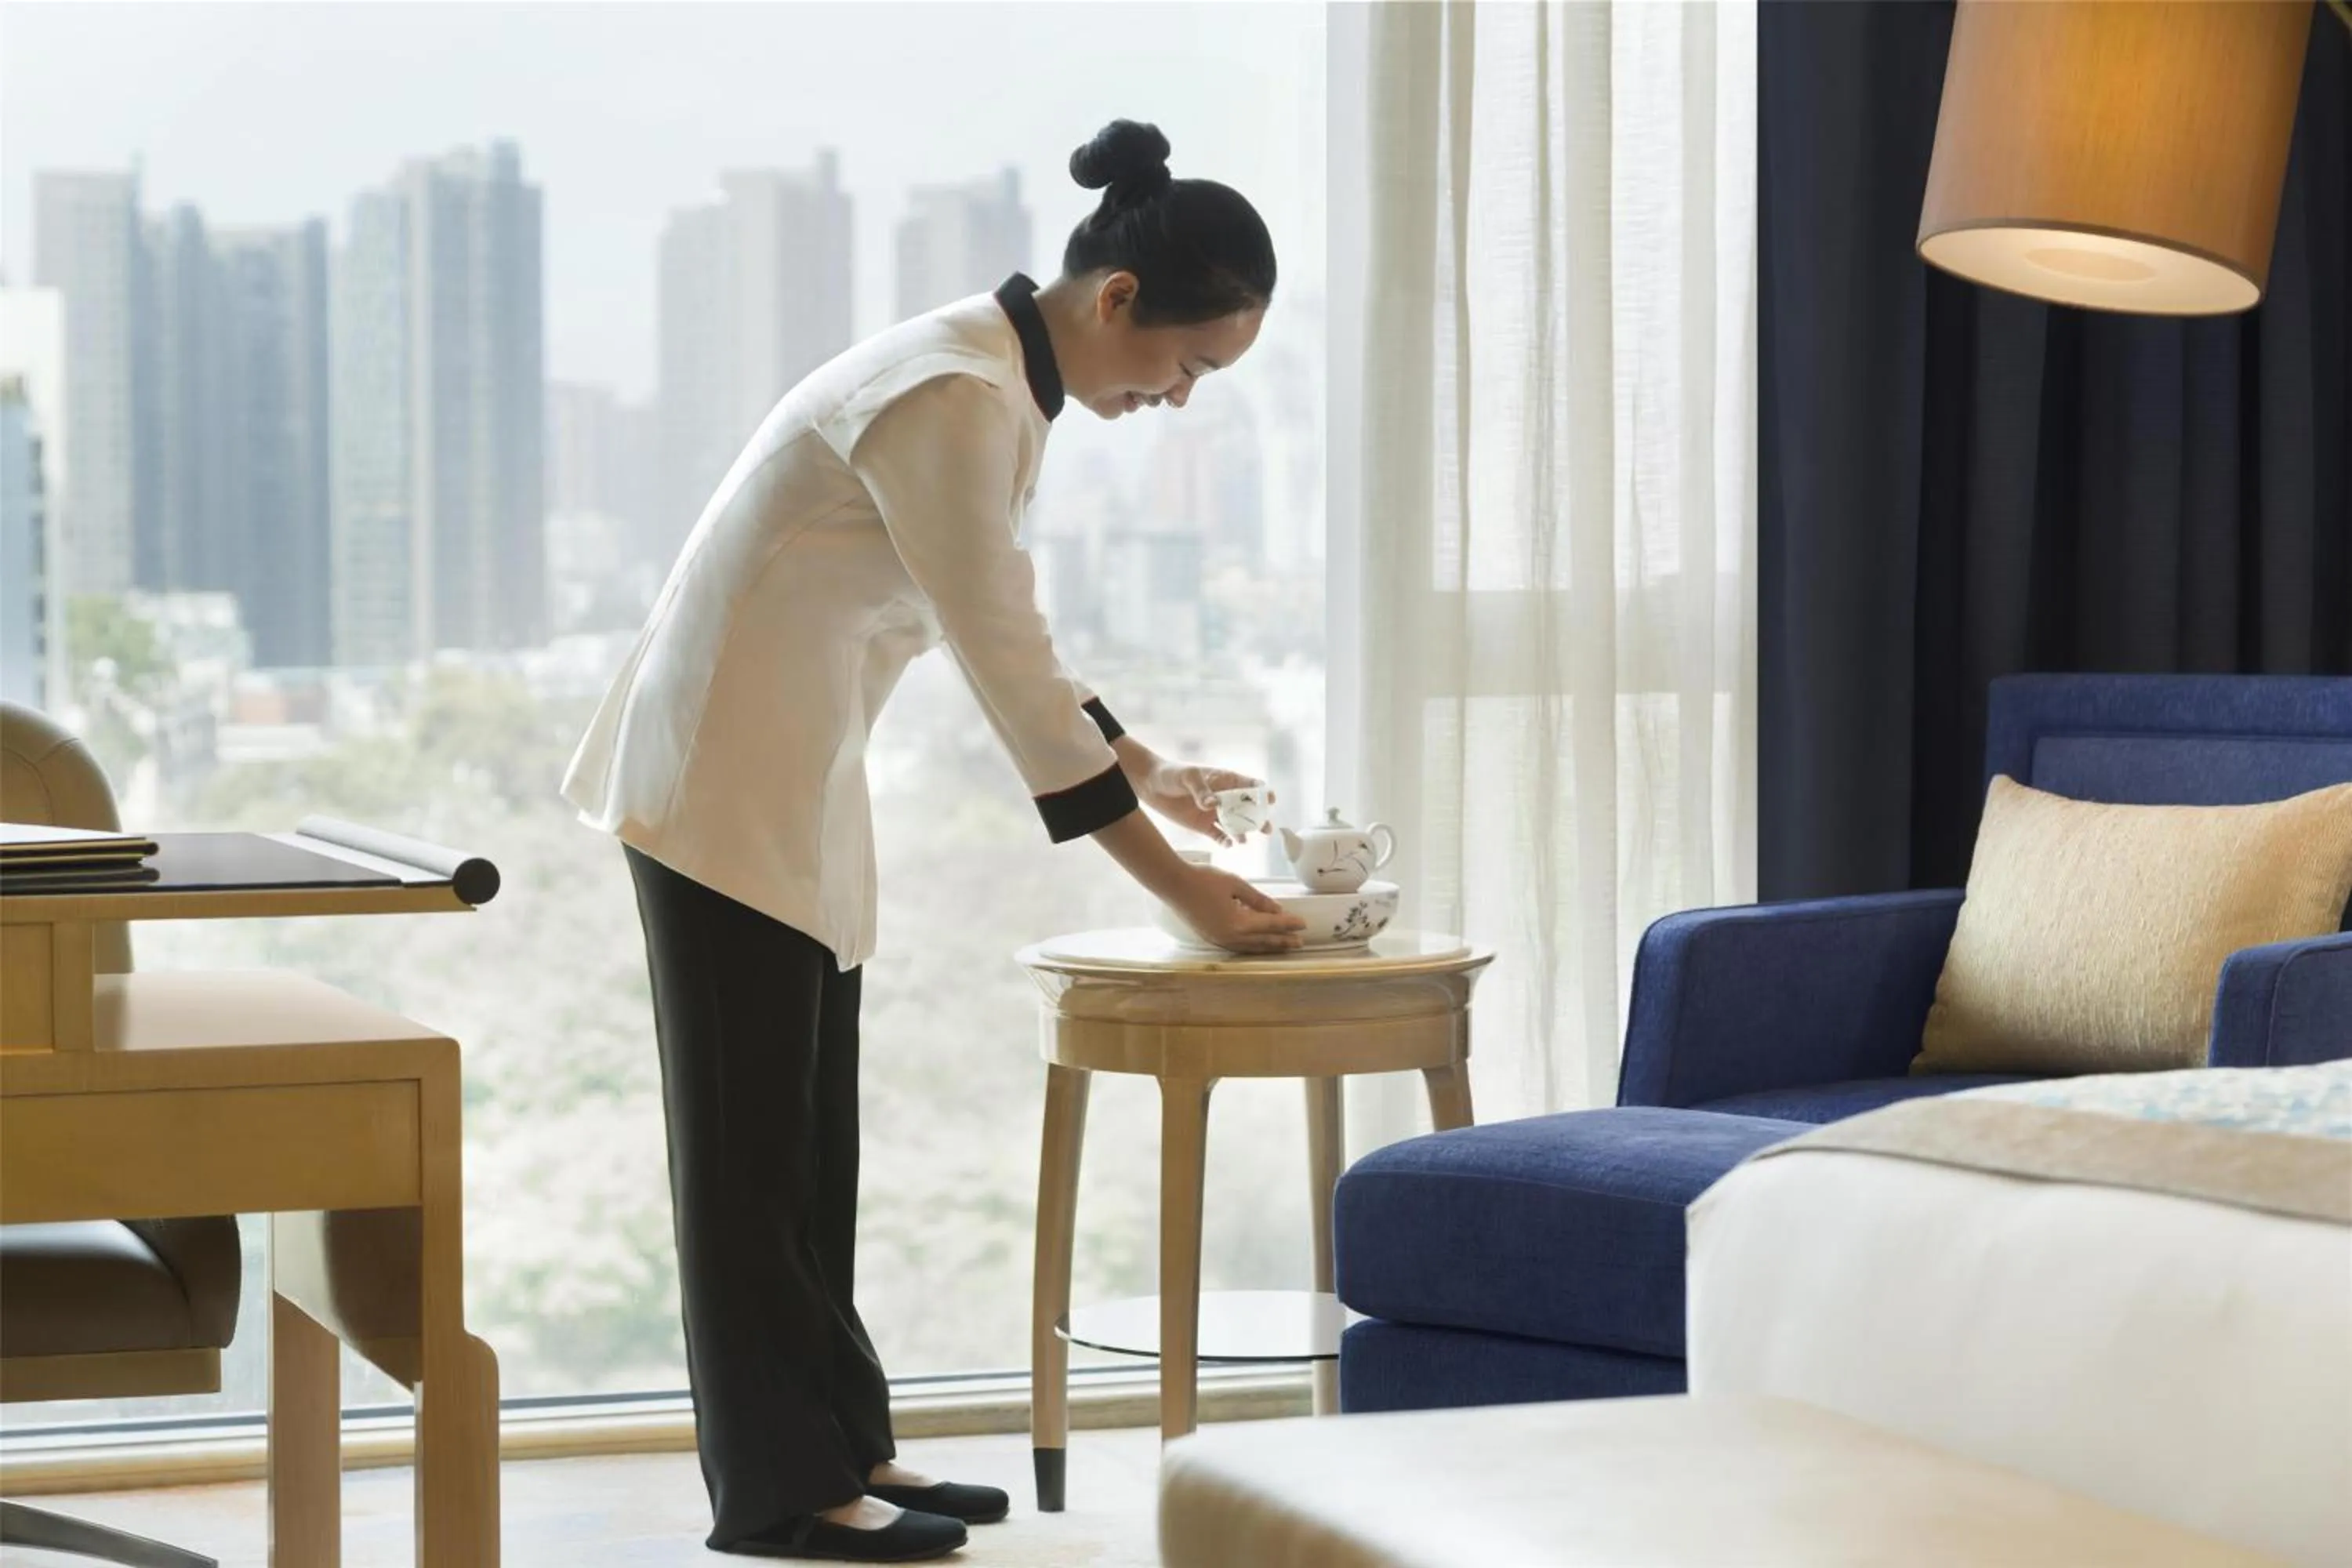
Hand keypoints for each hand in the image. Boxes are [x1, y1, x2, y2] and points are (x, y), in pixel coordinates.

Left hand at [1136, 758, 1273, 846]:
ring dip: (1243, 832)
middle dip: (1258, 819)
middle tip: (1266, 829)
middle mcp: (1224, 798)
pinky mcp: (1203, 826)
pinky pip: (1219, 836)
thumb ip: (1201, 790)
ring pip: (1236, 825)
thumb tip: (1213, 804)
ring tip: (1244, 840)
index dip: (1262, 792)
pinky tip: (1229, 844)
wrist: (1150, 785)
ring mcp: (1215, 813)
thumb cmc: (1171, 774)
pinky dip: (1226, 841)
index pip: (1249, 785)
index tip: (1269, 800)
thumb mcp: (1188, 777)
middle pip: (1247, 809)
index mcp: (1224, 781)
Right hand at [1167, 864, 1306, 953]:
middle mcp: (1230, 936)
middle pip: (1263, 941)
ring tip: (1283, 946)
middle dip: (1283, 941)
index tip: (1303, 924)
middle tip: (1300, 942)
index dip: (1288, 924)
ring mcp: (1220, 940)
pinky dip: (1252, 946)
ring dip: (1269, 947)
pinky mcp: (1212, 938)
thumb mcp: (1235, 884)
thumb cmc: (1204, 879)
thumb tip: (1277, 910)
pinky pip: (1238, 947)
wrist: (1173, 885)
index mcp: (1238, 922)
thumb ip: (1257, 899)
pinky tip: (1257, 944)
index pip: (1270, 924)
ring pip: (1251, 947)